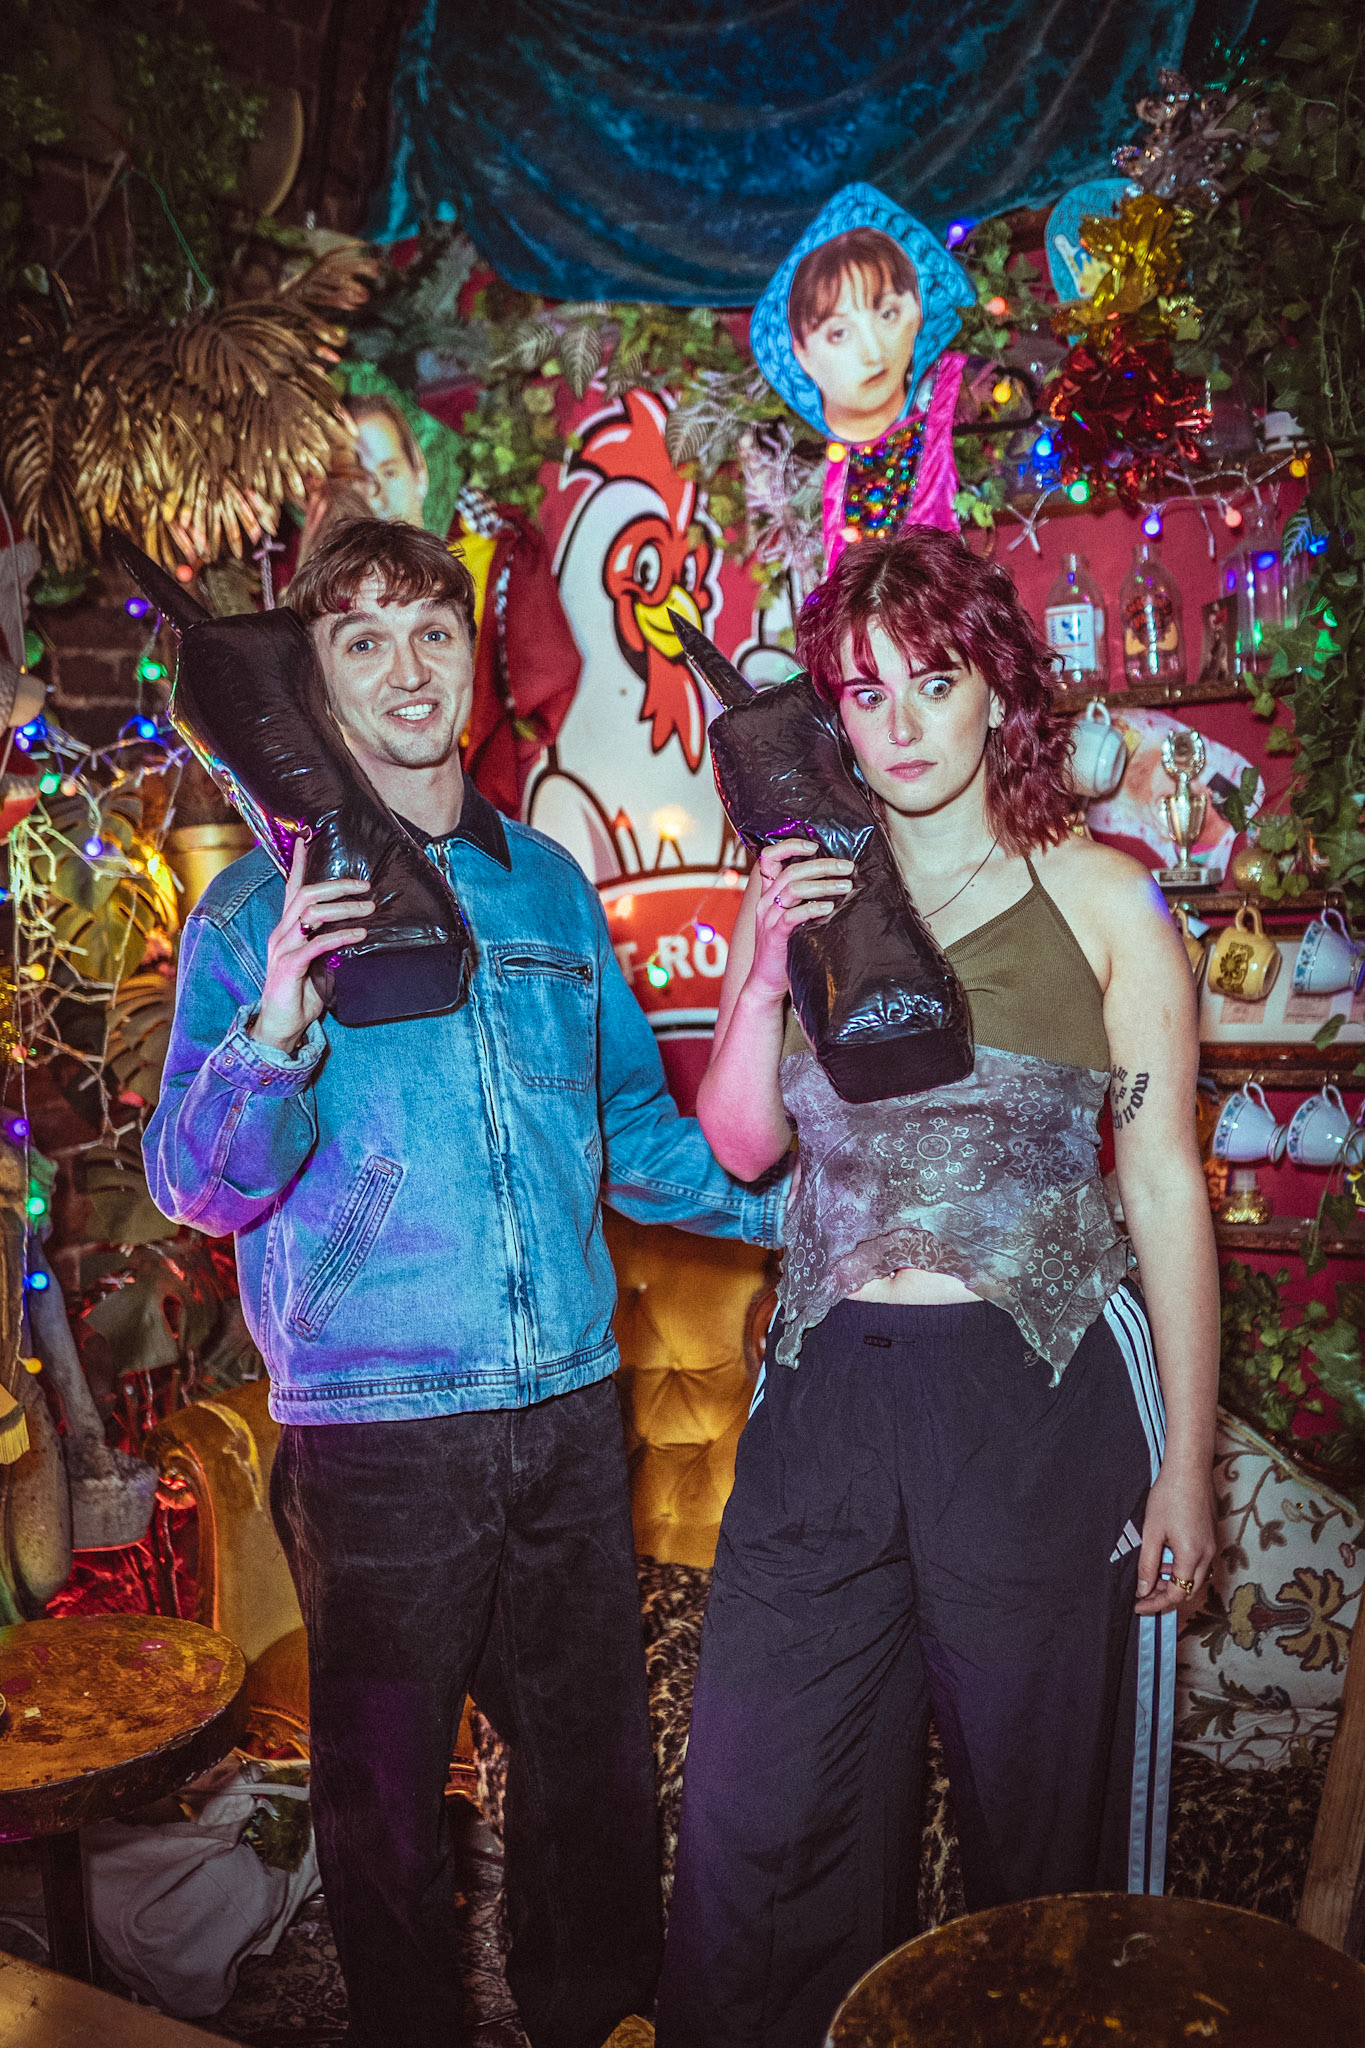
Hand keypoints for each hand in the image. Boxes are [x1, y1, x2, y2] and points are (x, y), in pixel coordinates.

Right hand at [249, 838, 374, 1052]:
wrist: (280, 1027)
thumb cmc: (300, 994)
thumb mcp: (319, 963)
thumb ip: (330, 944)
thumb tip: (357, 929)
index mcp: (287, 929)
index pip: (292, 889)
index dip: (298, 864)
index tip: (307, 839)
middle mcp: (281, 933)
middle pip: (306, 895)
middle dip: (337, 885)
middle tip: (365, 886)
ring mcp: (283, 949)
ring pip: (310, 913)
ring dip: (344, 908)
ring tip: (369, 908)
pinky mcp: (289, 967)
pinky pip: (316, 944)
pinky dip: (340, 936)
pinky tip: (359, 934)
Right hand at [748, 839, 855, 999]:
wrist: (766, 981)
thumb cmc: (785, 948)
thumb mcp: (788, 918)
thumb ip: (801, 900)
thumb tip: (834, 880)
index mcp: (768, 894)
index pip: (769, 858)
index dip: (789, 846)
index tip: (814, 845)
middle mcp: (765, 902)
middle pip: (791, 871)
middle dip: (822, 865)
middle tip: (847, 867)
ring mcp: (768, 918)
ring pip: (793, 889)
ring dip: (823, 884)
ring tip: (845, 885)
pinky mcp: (775, 936)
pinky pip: (792, 916)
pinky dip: (812, 908)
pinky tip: (829, 907)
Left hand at [1135, 1459, 1215, 1616]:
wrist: (1190, 1469)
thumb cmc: (1168, 1495)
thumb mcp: (1152, 1532)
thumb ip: (1148, 1564)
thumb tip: (1143, 1590)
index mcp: (1191, 1556)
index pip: (1176, 1595)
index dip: (1156, 1604)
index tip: (1138, 1605)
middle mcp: (1207, 1555)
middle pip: (1189, 1591)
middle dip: (1166, 1598)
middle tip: (1143, 1596)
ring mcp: (1212, 1546)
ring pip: (1195, 1579)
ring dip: (1175, 1583)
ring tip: (1152, 1575)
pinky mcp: (1212, 1538)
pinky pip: (1199, 1564)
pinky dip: (1183, 1570)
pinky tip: (1166, 1559)